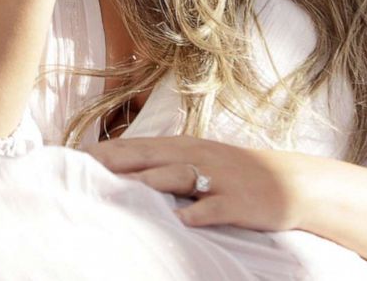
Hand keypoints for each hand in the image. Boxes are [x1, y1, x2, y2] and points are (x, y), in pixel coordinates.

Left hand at [85, 136, 308, 230]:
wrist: (292, 183)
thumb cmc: (237, 173)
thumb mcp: (201, 160)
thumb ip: (166, 163)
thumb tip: (126, 171)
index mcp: (184, 147)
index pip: (137, 145)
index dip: (106, 150)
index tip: (74, 157)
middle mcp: (196, 156)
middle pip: (148, 157)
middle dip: (115, 163)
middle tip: (82, 171)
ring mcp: (217, 178)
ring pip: (176, 178)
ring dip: (146, 183)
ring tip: (117, 192)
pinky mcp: (236, 201)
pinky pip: (214, 207)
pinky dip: (198, 212)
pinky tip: (181, 221)